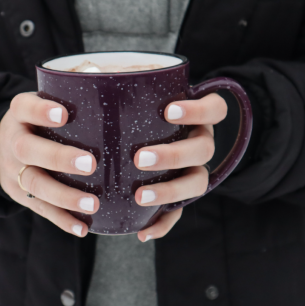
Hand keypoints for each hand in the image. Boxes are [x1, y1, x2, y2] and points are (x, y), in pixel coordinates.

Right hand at [0, 93, 98, 237]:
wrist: (1, 146)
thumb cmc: (40, 120)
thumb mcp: (45, 101)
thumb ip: (71, 94)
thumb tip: (117, 78)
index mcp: (19, 113)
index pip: (24, 107)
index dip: (40, 110)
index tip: (63, 114)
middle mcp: (12, 141)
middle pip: (27, 149)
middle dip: (58, 158)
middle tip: (90, 164)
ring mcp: (12, 170)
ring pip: (34, 184)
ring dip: (64, 197)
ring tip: (93, 204)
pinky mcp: (19, 194)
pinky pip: (39, 209)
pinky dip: (61, 220)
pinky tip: (82, 228)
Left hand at [134, 93, 227, 241]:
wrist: (127, 146)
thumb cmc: (131, 116)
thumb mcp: (130, 98)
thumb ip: (120, 85)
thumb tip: (89, 73)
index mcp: (194, 117)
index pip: (214, 109)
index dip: (198, 111)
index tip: (168, 112)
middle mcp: (199, 142)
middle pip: (204, 149)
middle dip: (174, 154)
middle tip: (140, 158)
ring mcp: (192, 171)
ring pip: (197, 183)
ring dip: (170, 191)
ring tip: (140, 196)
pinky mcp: (179, 197)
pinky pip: (178, 214)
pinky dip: (163, 224)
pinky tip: (143, 232)